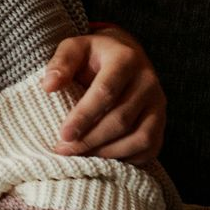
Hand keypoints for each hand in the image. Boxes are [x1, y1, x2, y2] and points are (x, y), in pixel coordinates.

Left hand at [43, 26, 165, 163]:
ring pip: (139, 138)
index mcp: (126, 59)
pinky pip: (149, 147)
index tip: (63, 135)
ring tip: (80, 157)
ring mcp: (158, 103)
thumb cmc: (92, 56)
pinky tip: (102, 161)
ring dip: (108, 153)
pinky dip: (126, 159)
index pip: (106, 92)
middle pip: (121, 120)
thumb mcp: (74, 48)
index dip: (83, 116)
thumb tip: (48, 86)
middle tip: (64, 150)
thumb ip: (61, 63)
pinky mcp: (160, 121)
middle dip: (90, 140)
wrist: (123, 55)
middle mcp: (148, 81)